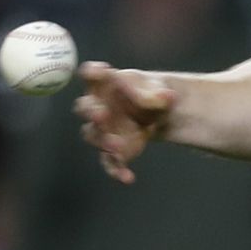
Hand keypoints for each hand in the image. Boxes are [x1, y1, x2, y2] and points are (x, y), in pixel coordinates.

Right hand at [75, 62, 174, 182]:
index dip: (92, 72)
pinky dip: (117, 171)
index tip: (99, 71)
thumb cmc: (150, 93)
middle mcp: (98, 106)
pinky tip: (128, 178)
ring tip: (117, 147)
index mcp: (105, 84)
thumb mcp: (157, 90)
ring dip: (103, 141)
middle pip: (84, 107)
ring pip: (94, 136)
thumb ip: (157, 95)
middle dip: (91, 112)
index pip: (91, 74)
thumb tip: (166, 97)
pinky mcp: (113, 150)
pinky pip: (110, 162)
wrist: (158, 114)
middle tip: (101, 115)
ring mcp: (103, 130)